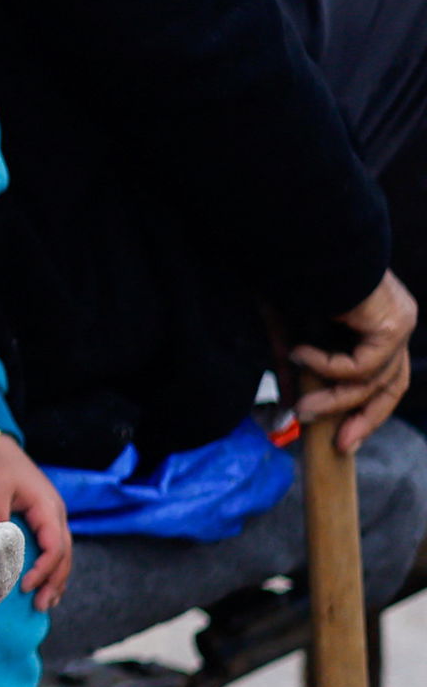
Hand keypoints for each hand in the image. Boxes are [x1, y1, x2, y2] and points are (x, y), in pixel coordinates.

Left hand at [0, 435, 70, 609]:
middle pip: (64, 554)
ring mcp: (53, 513)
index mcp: (47, 506)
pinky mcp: (44, 515)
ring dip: (57, 577)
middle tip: (41, 606)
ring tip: (46, 602)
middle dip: (54, 581)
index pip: (54, 547)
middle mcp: (56, 511)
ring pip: (63, 551)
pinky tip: (46, 582)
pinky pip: (55, 544)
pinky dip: (53, 565)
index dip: (43, 570)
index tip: (25, 586)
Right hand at [290, 269, 416, 452]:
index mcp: (374, 324)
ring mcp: (397, 323)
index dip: (362, 410)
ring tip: (303, 408)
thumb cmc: (289, 278)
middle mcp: (393, 323)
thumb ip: (294, 371)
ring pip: (375, 381)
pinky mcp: (392, 323)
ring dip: (336, 400)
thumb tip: (289, 411)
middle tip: (341, 445)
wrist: (297, 242)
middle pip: (391, 386)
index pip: (381, 377)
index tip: (340, 438)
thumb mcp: (289, 335)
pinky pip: (363, 365)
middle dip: (365, 419)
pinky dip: (329, 367)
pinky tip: (300, 355)